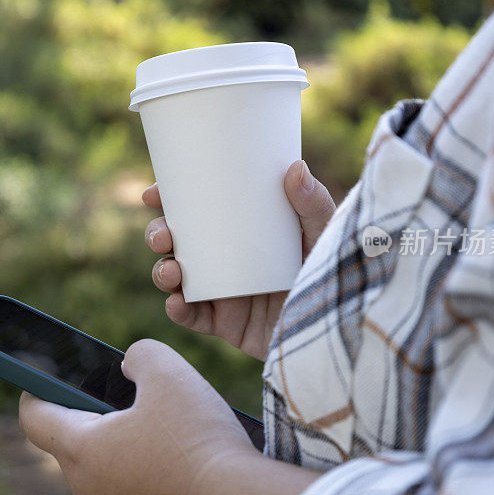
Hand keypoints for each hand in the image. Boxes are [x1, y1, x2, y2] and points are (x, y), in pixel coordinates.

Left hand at [19, 339, 318, 494]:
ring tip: (162, 423)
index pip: (34, 417)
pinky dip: (143, 463)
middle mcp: (88, 487)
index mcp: (82, 449)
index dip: (35, 390)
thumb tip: (130, 365)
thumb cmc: (198, 438)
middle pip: (72, 440)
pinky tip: (177, 452)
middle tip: (125, 391)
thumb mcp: (167, 371)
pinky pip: (129, 484)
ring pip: (104, 464)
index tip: (44, 377)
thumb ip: (138, 354)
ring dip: (123, 439)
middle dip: (93, 411)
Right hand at [142, 160, 334, 360]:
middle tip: (163, 235)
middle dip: (158, 235)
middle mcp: (224, 258)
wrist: (339, 326)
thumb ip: (314, 205)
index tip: (154, 194)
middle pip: (177, 242)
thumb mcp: (325, 234)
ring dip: (162, 271)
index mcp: (240, 229)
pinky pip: (192, 317)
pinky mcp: (225, 324)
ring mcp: (222, 291)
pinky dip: (177, 310)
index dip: (169, 200)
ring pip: (176, 277)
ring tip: (171, 271)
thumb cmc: (334, 273)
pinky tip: (177, 303)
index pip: (197, 209)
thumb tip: (295, 168)